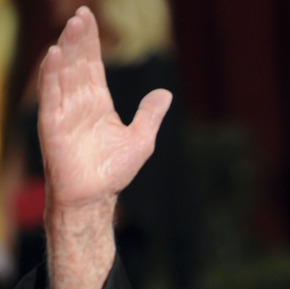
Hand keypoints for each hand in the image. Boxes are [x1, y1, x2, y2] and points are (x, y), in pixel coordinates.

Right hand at [38, 6, 171, 209]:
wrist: (95, 197)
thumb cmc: (113, 171)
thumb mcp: (141, 139)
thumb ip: (150, 114)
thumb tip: (165, 92)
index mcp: (97, 102)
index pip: (92, 64)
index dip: (91, 41)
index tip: (89, 17)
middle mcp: (78, 102)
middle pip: (78, 62)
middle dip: (79, 38)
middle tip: (82, 13)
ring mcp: (64, 111)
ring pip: (64, 73)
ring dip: (67, 49)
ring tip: (72, 25)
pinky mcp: (53, 125)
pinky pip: (51, 96)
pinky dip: (52, 75)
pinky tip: (55, 55)